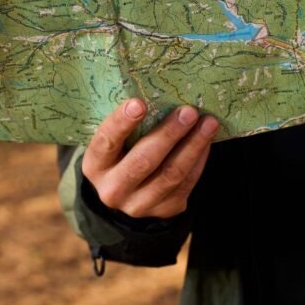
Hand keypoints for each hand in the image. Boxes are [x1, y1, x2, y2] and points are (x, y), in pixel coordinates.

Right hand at [82, 99, 218, 218]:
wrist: (128, 197)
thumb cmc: (121, 156)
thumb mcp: (114, 145)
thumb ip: (128, 127)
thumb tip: (159, 95)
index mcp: (95, 167)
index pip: (105, 143)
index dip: (121, 123)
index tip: (139, 103)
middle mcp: (113, 190)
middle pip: (143, 161)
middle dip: (168, 134)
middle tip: (188, 112)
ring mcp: (139, 204)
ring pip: (171, 174)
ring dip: (193, 145)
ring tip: (208, 123)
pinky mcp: (164, 210)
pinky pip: (186, 183)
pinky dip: (199, 159)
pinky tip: (206, 141)